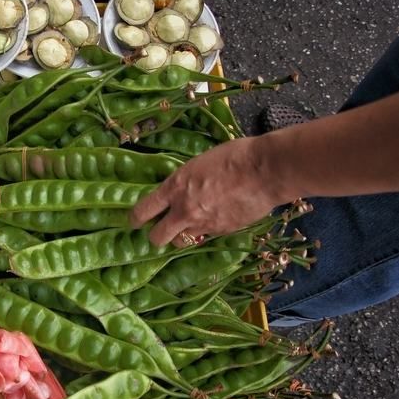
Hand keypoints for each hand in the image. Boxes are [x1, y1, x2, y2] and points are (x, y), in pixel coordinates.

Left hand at [129, 137, 286, 245]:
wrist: (265, 170)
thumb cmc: (234, 157)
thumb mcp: (198, 163)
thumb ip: (184, 182)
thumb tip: (179, 191)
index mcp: (175, 187)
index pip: (143, 210)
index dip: (134, 219)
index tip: (132, 221)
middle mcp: (184, 210)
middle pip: (156, 237)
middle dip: (155, 235)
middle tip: (159, 230)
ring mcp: (203, 224)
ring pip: (181, 241)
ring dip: (181, 235)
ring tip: (190, 224)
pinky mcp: (221, 232)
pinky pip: (205, 237)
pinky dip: (206, 231)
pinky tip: (216, 217)